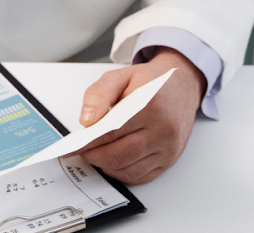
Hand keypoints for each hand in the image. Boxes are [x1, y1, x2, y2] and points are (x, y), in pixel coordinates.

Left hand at [75, 48, 205, 184]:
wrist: (181, 85)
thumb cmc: (150, 81)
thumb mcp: (120, 76)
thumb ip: (99, 94)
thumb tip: (87, 120)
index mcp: (150, 105)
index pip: (111, 132)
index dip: (87, 142)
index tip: (71, 147)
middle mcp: (163, 130)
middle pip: (119, 156)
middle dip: (94, 156)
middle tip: (82, 150)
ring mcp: (168, 148)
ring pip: (128, 171)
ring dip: (107, 166)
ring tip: (96, 154)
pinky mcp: (170, 160)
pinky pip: (140, 177)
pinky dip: (122, 173)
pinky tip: (114, 161)